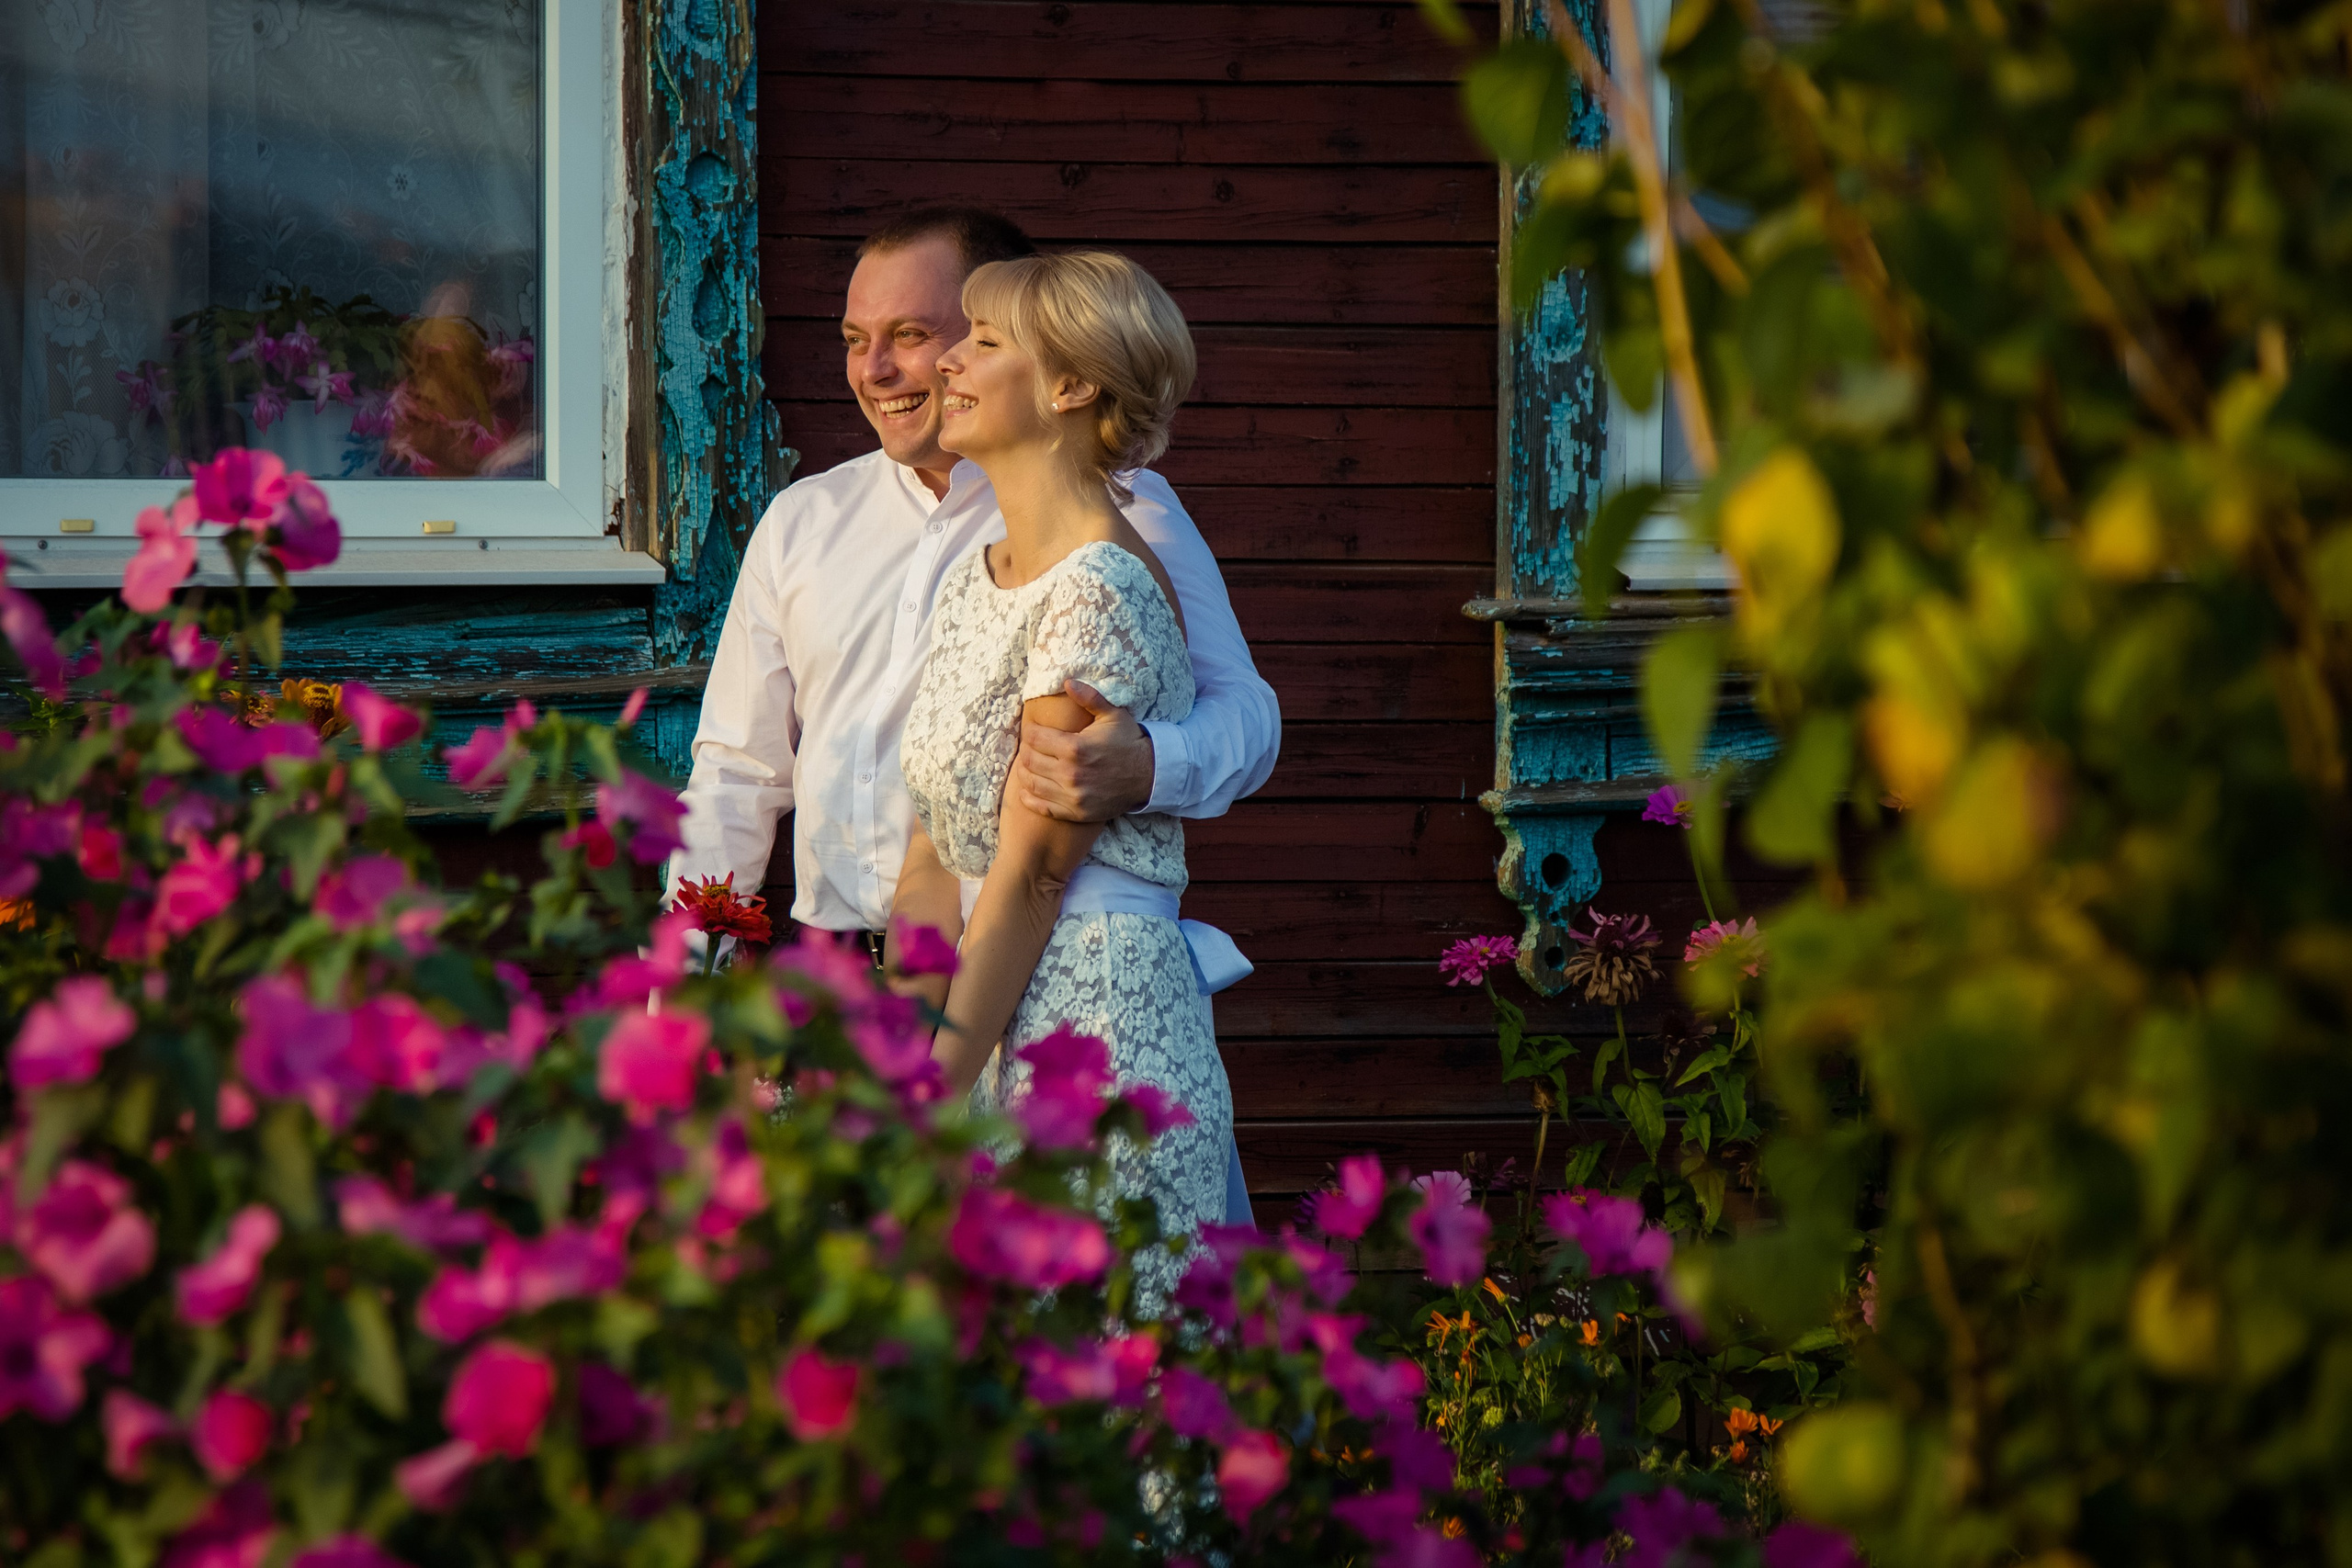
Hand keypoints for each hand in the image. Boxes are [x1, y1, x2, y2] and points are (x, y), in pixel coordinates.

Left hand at [1014, 679, 1154, 822]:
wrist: (1149, 776)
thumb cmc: (1128, 742)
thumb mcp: (1112, 715)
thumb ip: (1089, 697)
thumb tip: (1066, 681)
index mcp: (1075, 748)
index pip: (1034, 737)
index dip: (1029, 731)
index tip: (1033, 729)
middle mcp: (1070, 774)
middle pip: (1029, 760)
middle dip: (1026, 750)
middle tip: (1031, 746)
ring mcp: (1072, 796)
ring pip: (1031, 783)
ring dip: (1025, 772)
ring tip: (1029, 764)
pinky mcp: (1075, 812)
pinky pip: (1041, 806)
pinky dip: (1029, 797)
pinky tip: (1029, 788)